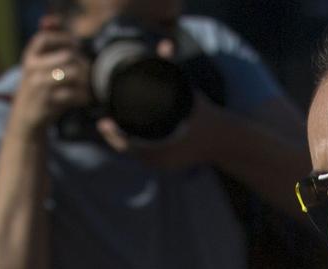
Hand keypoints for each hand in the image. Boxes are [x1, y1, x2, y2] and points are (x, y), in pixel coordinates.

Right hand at [10, 17, 91, 136]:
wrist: (25, 120)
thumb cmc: (39, 91)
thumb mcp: (39, 68)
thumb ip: (50, 51)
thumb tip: (61, 30)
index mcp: (29, 57)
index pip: (44, 38)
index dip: (63, 38)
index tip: (76, 44)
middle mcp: (31, 69)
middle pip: (66, 56)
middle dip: (82, 63)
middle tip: (89, 71)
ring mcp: (38, 86)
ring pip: (71, 74)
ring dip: (85, 80)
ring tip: (88, 86)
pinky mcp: (47, 102)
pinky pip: (72, 94)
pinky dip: (83, 96)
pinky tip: (85, 99)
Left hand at [97, 58, 224, 170]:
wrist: (224, 139)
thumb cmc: (204, 113)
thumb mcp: (187, 89)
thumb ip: (173, 66)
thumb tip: (166, 44)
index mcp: (162, 144)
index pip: (129, 145)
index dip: (114, 134)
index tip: (103, 123)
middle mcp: (163, 158)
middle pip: (131, 152)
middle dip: (116, 138)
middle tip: (104, 125)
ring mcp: (166, 165)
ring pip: (138, 157)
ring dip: (125, 145)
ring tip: (112, 131)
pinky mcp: (170, 165)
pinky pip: (148, 161)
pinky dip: (137, 151)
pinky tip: (129, 142)